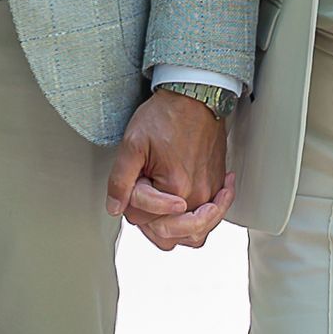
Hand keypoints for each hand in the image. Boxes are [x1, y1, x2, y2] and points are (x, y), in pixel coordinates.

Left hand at [105, 90, 231, 251]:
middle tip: (143, 199)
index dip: (130, 201)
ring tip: (162, 212)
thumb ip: (120, 181)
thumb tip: (115, 208)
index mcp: (177, 188)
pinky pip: (211, 220)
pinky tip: (186, 207)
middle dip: (150, 223)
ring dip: (175, 230)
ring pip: (194, 235)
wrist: (195, 97)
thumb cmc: (167, 115)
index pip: (144, 219)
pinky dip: (199, 220)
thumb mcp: (132, 145)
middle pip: (170, 236)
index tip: (134, 179)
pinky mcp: (217, 186)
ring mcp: (212, 192)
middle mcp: (199, 195)